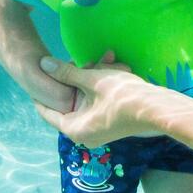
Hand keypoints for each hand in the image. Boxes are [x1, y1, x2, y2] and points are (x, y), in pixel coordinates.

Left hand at [34, 56, 162, 142]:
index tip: (36, 77)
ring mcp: (98, 130)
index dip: (41, 92)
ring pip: (87, 98)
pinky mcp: (110, 122)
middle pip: (70, 101)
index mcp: (74, 129)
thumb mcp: (91, 80)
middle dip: (76, 77)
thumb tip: (43, 64)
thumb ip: (66, 73)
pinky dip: (103, 85)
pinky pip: (99, 101)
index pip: (48, 111)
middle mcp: (84, 134)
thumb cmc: (122, 96)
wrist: (157, 108)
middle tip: (77, 59)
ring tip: (105, 58)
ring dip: (94, 77)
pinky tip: (113, 64)